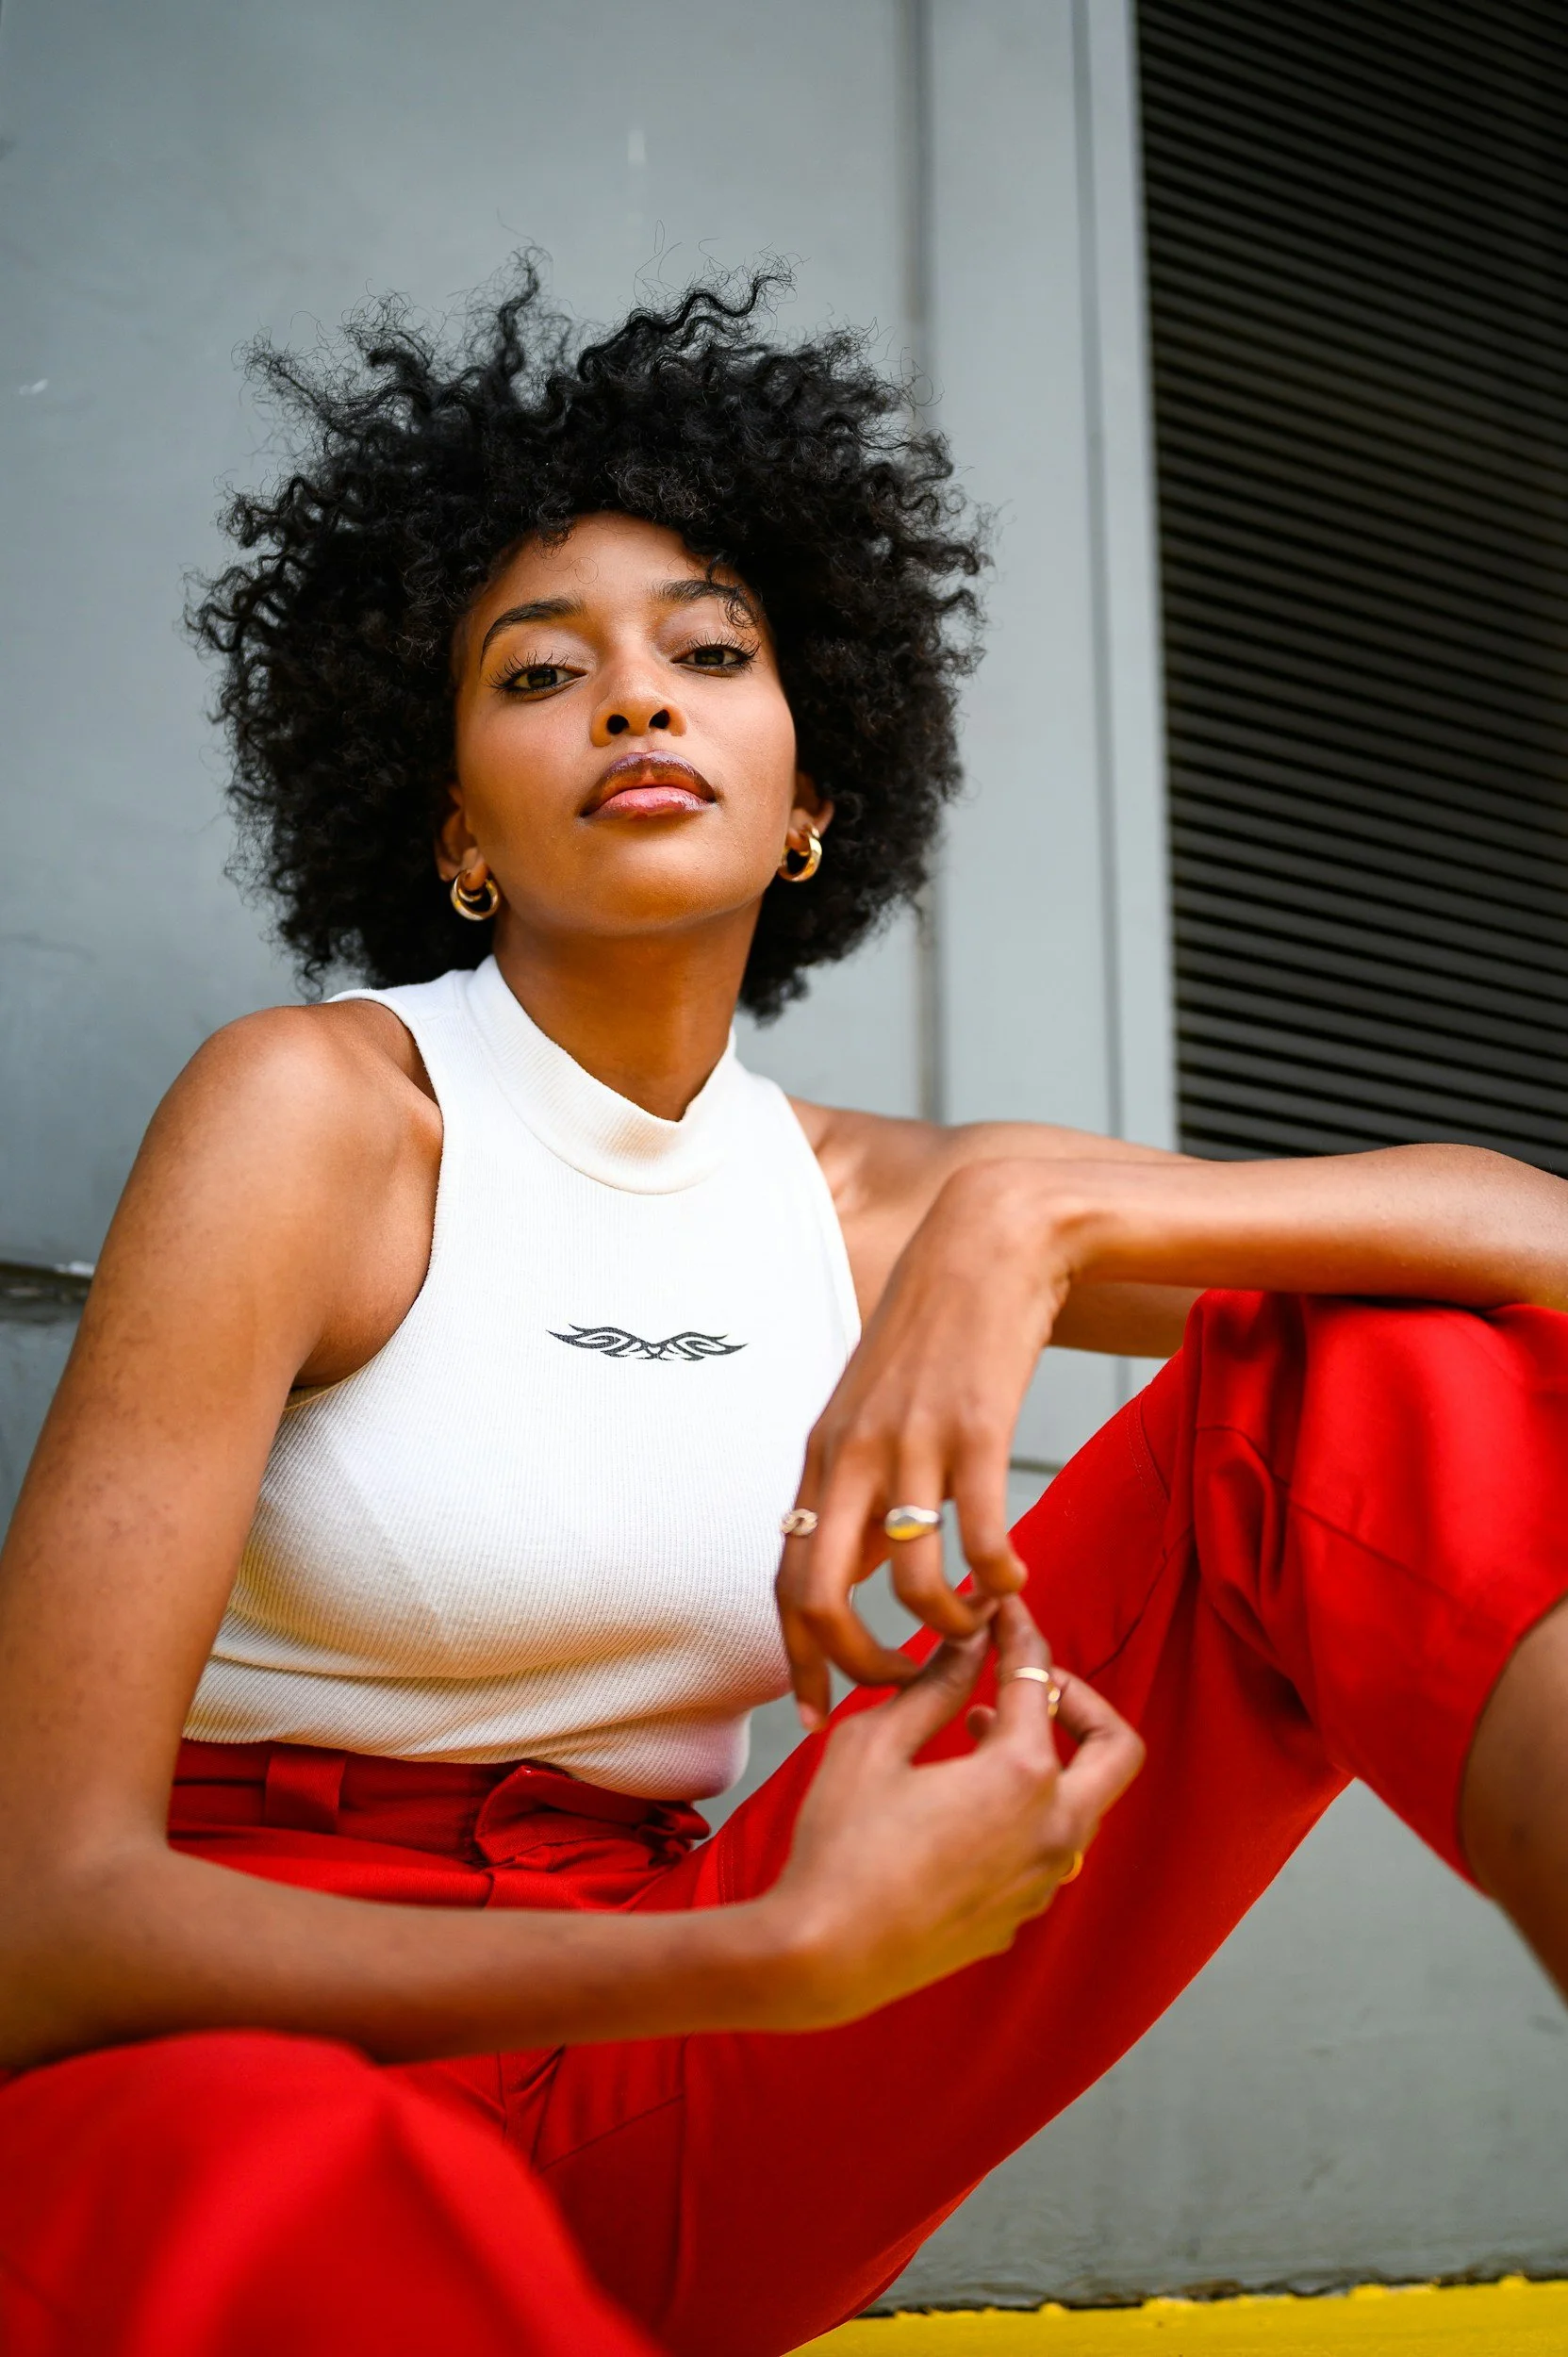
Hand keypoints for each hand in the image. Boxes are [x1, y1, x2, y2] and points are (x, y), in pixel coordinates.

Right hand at [758, 1599, 1142, 2026]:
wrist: (823, 1958)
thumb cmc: (841, 1845)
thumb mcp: (875, 1743)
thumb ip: (935, 1685)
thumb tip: (970, 1641)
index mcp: (1021, 1776)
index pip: (1039, 1677)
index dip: (1019, 1631)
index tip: (1003, 1609)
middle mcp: (1052, 1831)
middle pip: (1116, 1750)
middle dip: (1082, 1700)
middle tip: (1032, 1683)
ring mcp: (1040, 1884)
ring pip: (1081, 1805)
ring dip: (1048, 1760)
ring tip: (979, 1734)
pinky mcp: (1016, 1919)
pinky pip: (1044, 1851)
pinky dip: (1023, 1813)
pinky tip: (962, 1805)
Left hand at [778, 1160, 1073, 1726]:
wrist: (985, 1244)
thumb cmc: (932, 1333)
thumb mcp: (873, 1410)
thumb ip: (859, 1487)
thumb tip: (863, 1571)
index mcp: (821, 1457)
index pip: (784, 1578)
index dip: (797, 1657)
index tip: (819, 1711)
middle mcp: (850, 1456)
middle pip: (818, 1595)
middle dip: (857, 1665)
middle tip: (901, 1690)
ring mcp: (910, 1444)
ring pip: (911, 1581)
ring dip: (948, 1626)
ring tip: (977, 1627)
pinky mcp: (976, 1430)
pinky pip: (980, 1536)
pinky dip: (998, 1578)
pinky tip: (1014, 1580)